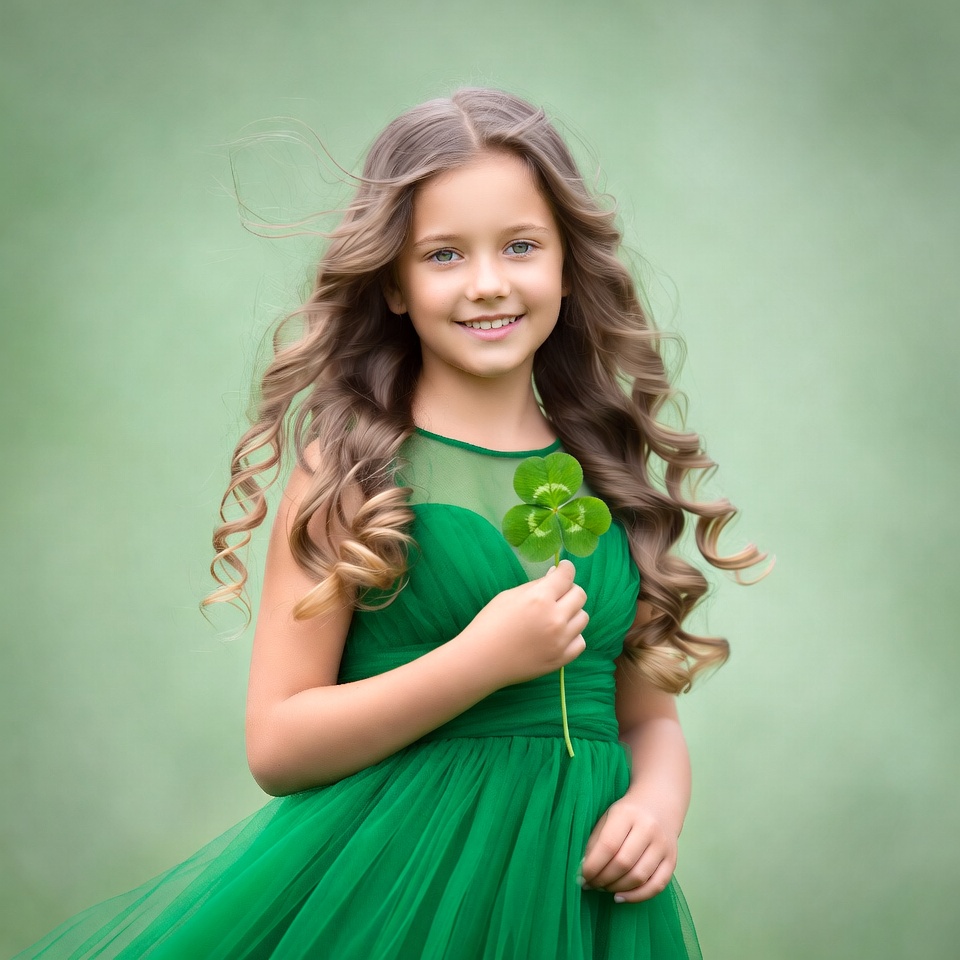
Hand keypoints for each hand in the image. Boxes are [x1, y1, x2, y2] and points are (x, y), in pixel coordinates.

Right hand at [463, 559, 587, 686]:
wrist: (481, 660)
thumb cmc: (490, 623)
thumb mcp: (509, 596)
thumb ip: (536, 585)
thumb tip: (555, 576)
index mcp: (540, 598)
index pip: (567, 576)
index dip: (566, 569)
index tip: (563, 570)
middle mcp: (555, 618)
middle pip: (580, 595)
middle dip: (569, 590)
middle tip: (557, 594)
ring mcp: (561, 641)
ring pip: (583, 617)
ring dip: (572, 612)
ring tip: (555, 616)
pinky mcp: (561, 659)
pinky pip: (580, 641)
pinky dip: (572, 635)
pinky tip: (558, 634)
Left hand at [579, 796, 677, 902]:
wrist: (659, 804)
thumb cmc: (626, 814)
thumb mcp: (607, 818)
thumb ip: (595, 842)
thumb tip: (583, 871)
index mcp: (627, 814)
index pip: (608, 845)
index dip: (592, 866)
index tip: (581, 877)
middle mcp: (648, 828)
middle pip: (623, 863)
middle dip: (603, 879)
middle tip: (591, 884)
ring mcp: (663, 845)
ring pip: (639, 877)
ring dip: (617, 888)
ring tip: (604, 888)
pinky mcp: (672, 860)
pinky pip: (656, 886)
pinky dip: (637, 896)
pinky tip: (621, 897)